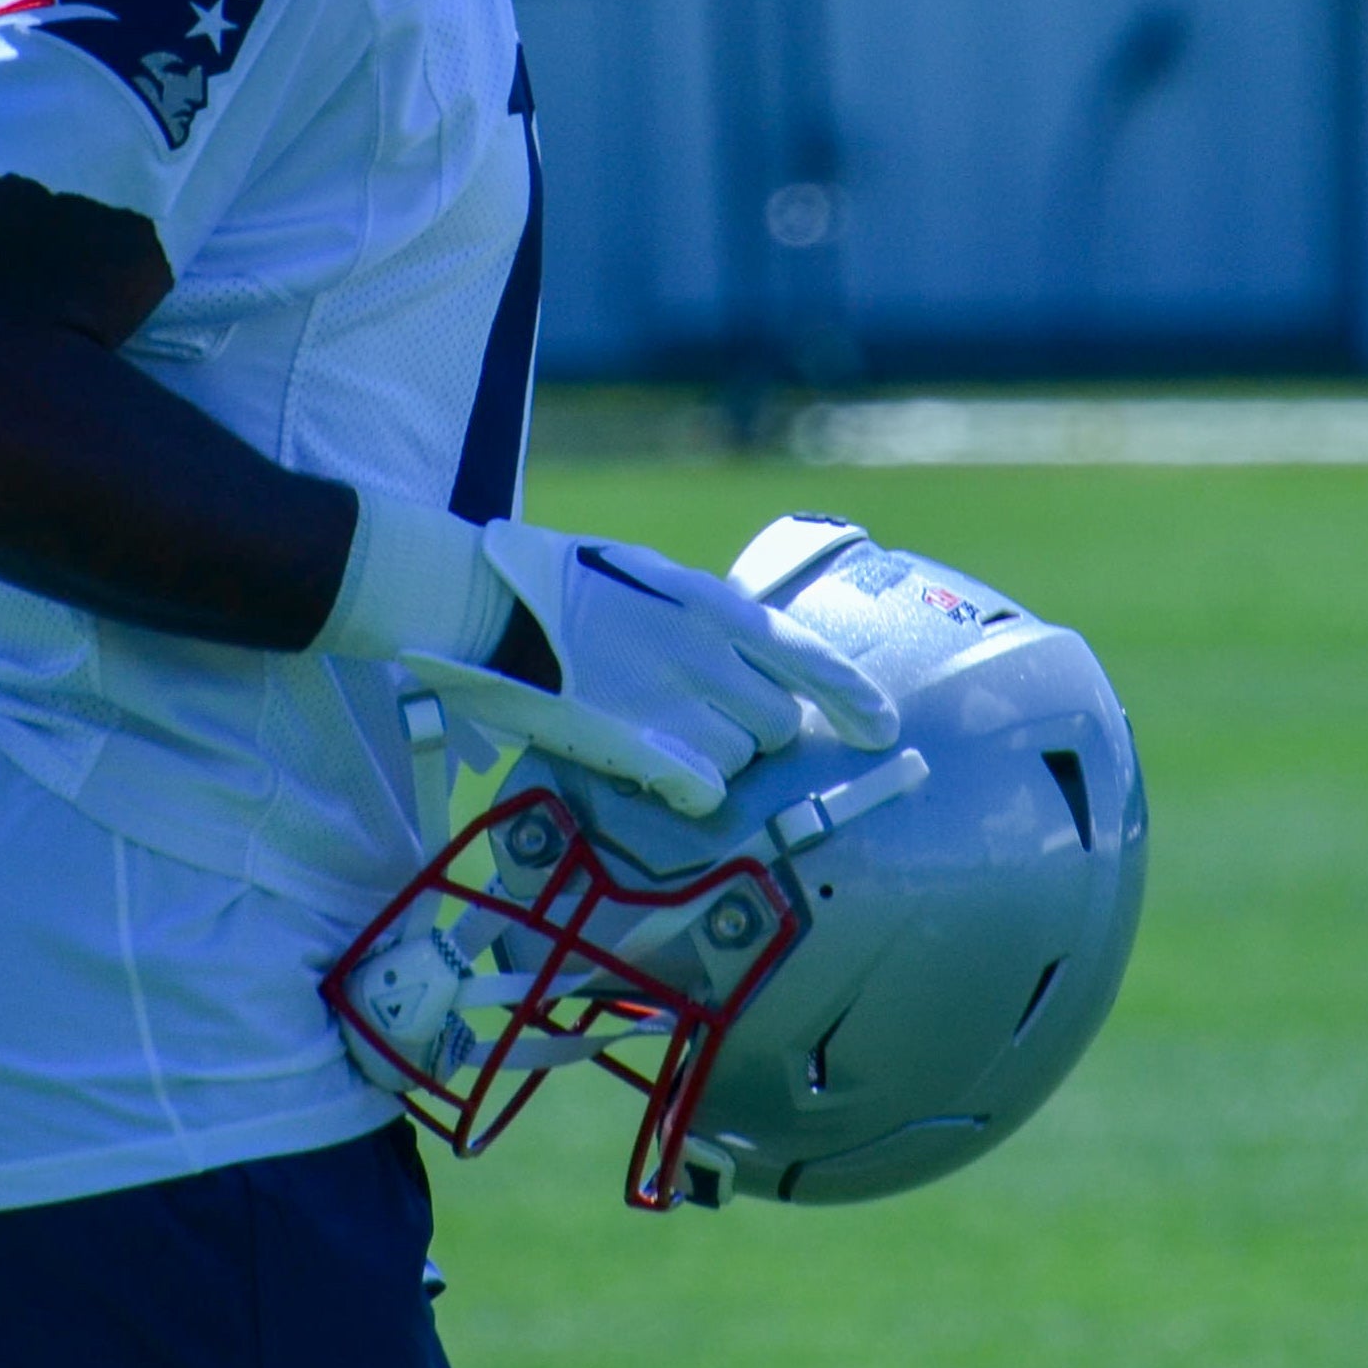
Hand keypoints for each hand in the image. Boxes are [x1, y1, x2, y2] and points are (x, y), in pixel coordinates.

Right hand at [403, 521, 897, 817]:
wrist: (484, 603)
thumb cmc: (554, 584)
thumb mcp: (645, 578)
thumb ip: (701, 619)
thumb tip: (738, 656)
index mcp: (709, 604)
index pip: (807, 654)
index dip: (853, 696)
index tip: (884, 727)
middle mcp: (706, 650)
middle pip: (779, 723)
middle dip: (755, 733)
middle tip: (705, 724)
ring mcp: (674, 697)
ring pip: (740, 759)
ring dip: (714, 760)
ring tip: (657, 735)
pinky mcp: (638, 741)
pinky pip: (702, 788)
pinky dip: (687, 788)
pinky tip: (651, 769)